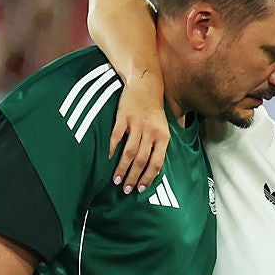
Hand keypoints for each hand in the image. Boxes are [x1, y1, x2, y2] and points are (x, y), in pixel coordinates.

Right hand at [109, 71, 168, 193]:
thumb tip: (156, 169)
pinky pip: (117, 136)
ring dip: (122, 168)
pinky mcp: (124, 117)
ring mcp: (137, 124)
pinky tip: (109, 159)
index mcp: (163, 136)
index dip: (148, 178)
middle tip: (126, 190)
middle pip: (141, 160)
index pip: (157, 162)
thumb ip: (161, 145)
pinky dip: (112, 149)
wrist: (146, 85)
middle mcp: (151, 132)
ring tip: (116, 180)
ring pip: (129, 152)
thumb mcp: (165, 127)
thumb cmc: (155, 110)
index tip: (140, 189)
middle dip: (133, 177)